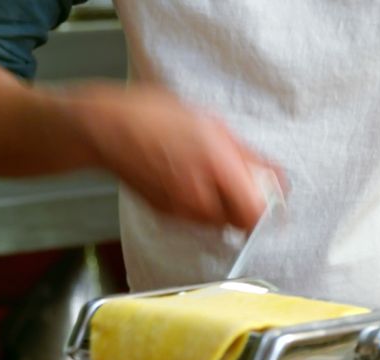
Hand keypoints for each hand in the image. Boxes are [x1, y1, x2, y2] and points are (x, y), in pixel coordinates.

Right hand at [72, 85, 279, 229]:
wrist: (104, 130)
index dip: (269, 206)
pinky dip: (202, 207)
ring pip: (220, 224)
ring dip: (224, 207)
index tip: (270, 195)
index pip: (257, 212)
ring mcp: (181, 211)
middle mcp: (200, 196)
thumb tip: (275, 177)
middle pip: (242, 222)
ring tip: (210, 177)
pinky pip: (198, 220)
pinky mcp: (167, 216)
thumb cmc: (154, 117)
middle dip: (247, 206)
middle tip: (241, 183)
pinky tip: (189, 180)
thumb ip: (248, 156)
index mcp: (216, 166)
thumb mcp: (212, 124)